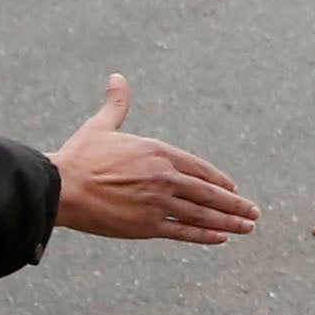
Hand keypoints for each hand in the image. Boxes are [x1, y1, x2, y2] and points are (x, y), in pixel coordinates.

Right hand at [49, 76, 260, 245]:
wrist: (60, 187)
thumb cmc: (79, 157)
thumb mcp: (102, 125)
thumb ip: (117, 105)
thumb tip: (117, 78)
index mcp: (159, 153)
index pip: (200, 169)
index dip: (218, 180)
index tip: (233, 189)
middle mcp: (165, 177)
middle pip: (208, 192)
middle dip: (234, 204)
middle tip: (254, 213)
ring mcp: (158, 202)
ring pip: (202, 213)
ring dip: (228, 220)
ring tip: (248, 226)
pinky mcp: (146, 226)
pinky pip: (182, 231)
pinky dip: (204, 235)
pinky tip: (222, 237)